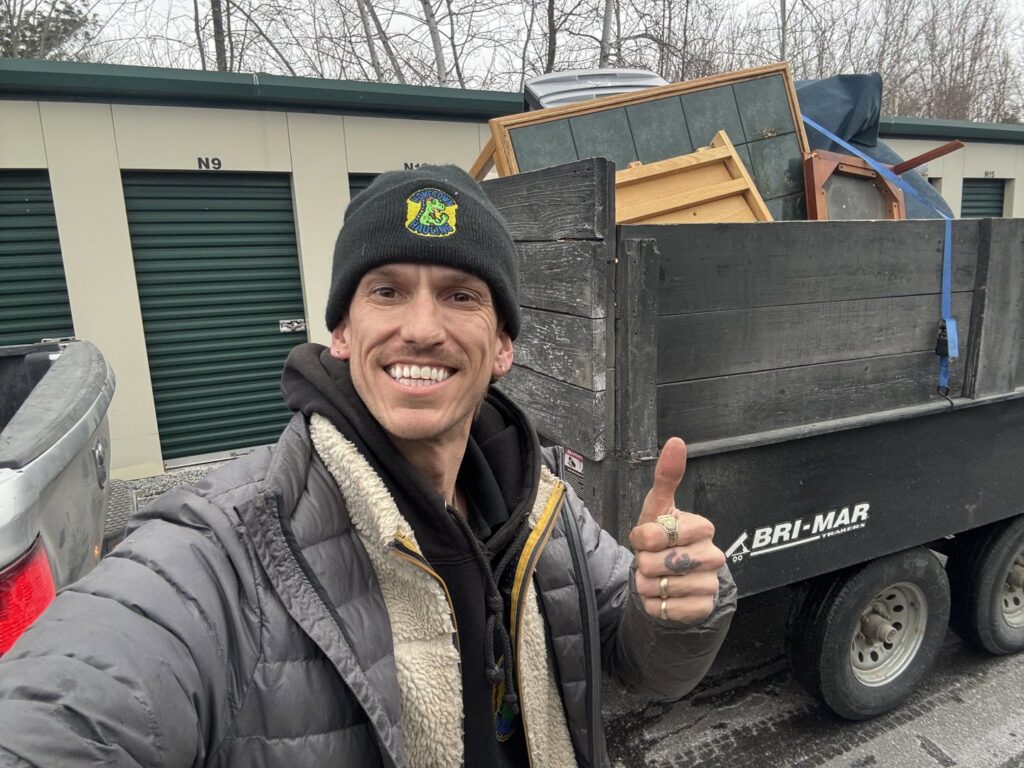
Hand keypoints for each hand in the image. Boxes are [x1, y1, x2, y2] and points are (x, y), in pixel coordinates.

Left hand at [628, 437, 724, 622]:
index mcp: (703, 527)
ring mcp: (711, 583)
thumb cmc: (663, 539)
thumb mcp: (659, 508)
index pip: (656, 534)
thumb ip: (667, 476)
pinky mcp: (704, 608)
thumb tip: (676, 441)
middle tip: (653, 560)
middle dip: (643, 564)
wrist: (674, 577)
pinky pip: (665, 610)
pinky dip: (655, 606)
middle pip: (656, 563)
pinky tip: (664, 596)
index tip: (647, 538)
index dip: (642, 539)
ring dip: (646, 585)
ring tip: (657, 578)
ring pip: (658, 587)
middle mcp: (713, 555)